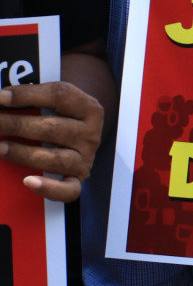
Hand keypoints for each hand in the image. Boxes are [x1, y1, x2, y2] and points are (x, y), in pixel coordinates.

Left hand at [0, 79, 103, 201]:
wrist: (80, 135)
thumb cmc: (60, 115)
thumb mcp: (56, 101)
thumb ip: (33, 97)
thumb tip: (2, 98)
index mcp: (89, 107)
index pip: (58, 95)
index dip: (27, 95)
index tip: (2, 97)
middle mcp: (91, 134)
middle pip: (52, 128)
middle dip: (17, 125)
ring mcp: (85, 159)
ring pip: (54, 158)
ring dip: (23, 153)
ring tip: (0, 147)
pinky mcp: (78, 180)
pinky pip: (67, 190)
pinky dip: (48, 188)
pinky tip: (28, 182)